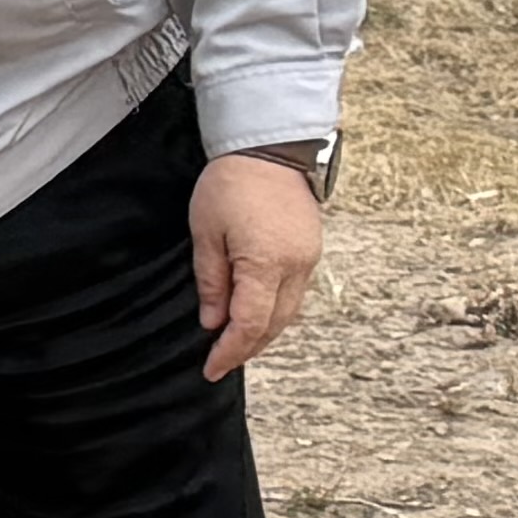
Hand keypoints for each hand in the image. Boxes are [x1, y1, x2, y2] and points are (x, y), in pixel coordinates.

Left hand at [191, 154, 327, 379]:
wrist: (269, 148)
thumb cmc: (231, 183)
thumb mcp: (205, 232)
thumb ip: (211, 280)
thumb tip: (212, 321)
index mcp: (266, 264)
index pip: (249, 324)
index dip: (230, 351)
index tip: (211, 368)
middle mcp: (295, 267)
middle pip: (274, 324)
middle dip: (247, 348)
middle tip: (220, 363)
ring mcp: (308, 258)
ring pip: (288, 312)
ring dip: (264, 333)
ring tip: (237, 346)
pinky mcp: (312, 250)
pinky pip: (295, 294)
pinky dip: (276, 312)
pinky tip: (258, 316)